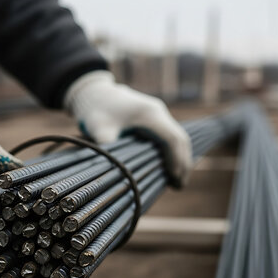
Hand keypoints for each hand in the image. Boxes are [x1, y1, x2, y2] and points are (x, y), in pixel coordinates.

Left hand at [64, 71, 191, 186]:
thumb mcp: (98, 130)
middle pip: (180, 139)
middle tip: (178, 186)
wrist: (95, 91)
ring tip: (176, 182)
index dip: (175, 160)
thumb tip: (114, 173)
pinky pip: (171, 135)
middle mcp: (158, 112)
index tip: (173, 179)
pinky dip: (174, 152)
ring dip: (181, 158)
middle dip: (183, 163)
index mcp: (148, 114)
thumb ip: (107, 149)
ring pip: (178, 137)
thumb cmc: (96, 110)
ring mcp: (158, 113)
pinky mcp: (155, 118)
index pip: (171, 139)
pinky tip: (170, 168)